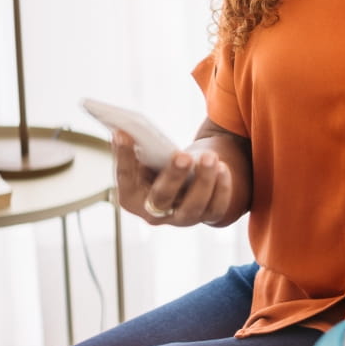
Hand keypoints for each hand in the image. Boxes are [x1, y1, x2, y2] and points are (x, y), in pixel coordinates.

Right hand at [112, 130, 231, 225]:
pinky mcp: (206, 217)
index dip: (123, 156)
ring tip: (210, 157)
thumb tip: (129, 127)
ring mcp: (181, 218)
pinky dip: (222, 188)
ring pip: (193, 206)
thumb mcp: (146, 157)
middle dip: (173, 176)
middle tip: (182, 155)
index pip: (125, 178)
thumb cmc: (159, 164)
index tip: (122, 133)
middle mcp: (153, 213)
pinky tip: (223, 167)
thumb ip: (138, 146)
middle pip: (161, 198)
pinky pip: (216, 207)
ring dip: (203, 180)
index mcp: (131, 197)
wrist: (187, 182)